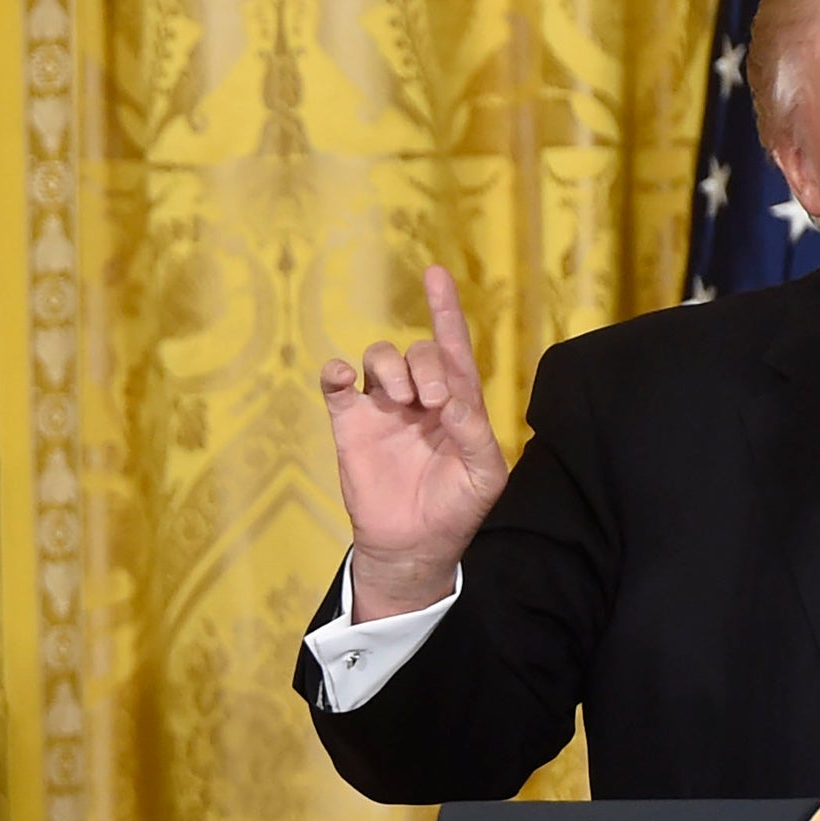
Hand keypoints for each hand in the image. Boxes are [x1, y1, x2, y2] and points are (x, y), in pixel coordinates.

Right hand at [321, 266, 508, 620]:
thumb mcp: (484, 476)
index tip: (436, 275)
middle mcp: (420, 397)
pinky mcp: (351, 422)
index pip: (454, 349)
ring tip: (403, 402)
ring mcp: (383, 407)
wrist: (414, 545)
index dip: (446, 311)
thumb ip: (476, 434)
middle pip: (418, 351)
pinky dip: (335, 372)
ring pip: (379, 357)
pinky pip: (336, 384)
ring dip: (391, 368)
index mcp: (458, 403)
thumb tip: (452, 400)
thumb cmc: (457, 508)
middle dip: (426, 366)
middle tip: (432, 404)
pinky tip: (341, 378)